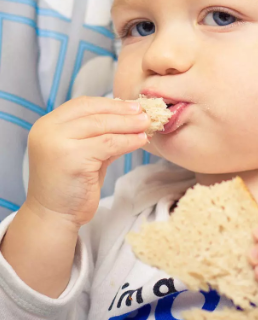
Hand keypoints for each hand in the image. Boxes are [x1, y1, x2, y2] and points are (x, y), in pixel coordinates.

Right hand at [25, 96, 149, 229]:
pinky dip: (128, 140)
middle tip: (145, 114)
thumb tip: (132, 117)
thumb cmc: (72, 183)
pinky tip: (140, 140)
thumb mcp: (86, 151)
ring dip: (129, 125)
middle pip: (94, 113)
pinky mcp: (71, 158)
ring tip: (146, 125)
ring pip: (103, 126)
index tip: (133, 106)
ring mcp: (57, 143)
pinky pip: (108, 143)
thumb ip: (102, 134)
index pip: (83, 104)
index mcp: (48, 124)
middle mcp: (48, 130)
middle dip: (123, 112)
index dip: (111, 104)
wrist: (54, 215)